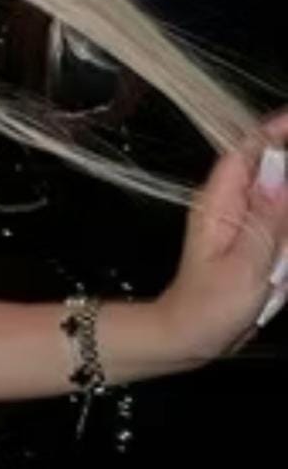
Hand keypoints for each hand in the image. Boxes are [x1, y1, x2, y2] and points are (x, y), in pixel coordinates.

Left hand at [156, 108, 287, 363]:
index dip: (274, 131)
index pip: (246, 151)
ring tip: (282, 249)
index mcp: (220, 202)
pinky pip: (278, 220)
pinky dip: (286, 221)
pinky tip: (283, 255)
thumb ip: (268, 218)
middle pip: (267, 166)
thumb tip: (282, 173)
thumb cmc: (211, 305)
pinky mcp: (253, 242)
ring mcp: (242, 223)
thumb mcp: (246, 264)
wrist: (190, 337)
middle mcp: (230, 205)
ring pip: (277, 193)